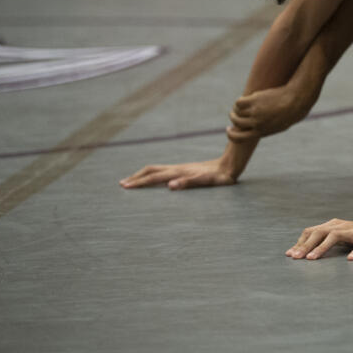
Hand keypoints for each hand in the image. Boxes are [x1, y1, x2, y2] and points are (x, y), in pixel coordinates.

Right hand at [119, 159, 235, 189]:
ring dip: (143, 174)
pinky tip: (155, 179)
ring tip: (134, 180)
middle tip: (122, 184)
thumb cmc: (220, 176)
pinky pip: (164, 171)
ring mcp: (181, 168)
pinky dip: (154, 174)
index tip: (125, 186)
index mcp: (179, 172)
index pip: (154, 177)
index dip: (139, 182)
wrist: (231, 165)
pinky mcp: (186, 169)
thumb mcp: (207, 181)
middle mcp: (178, 168)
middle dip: (136, 177)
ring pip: (157, 169)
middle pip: (151, 170)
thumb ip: (189, 182)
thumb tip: (170, 185)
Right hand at [226, 85, 311, 141]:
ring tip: (238, 106)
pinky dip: (239, 101)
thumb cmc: (290, 113)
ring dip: (235, 109)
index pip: (238, 138)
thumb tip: (255, 129)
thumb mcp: (279, 126)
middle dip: (233, 119)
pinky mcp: (254, 100)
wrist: (296, 101)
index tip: (229, 130)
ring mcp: (254, 112)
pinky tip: (243, 99)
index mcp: (261, 132)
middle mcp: (256, 123)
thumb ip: (266, 128)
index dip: (231, 135)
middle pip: (236, 123)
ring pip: (237, 112)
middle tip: (233, 114)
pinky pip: (239, 102)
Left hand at [286, 218, 352, 260]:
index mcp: (334, 225)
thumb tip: (301, 253)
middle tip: (296, 258)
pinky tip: (350, 260)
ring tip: (312, 259)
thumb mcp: (340, 238)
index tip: (290, 255)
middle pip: (320, 232)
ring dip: (322, 247)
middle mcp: (343, 226)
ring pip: (336, 236)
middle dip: (306, 245)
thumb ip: (324, 243)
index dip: (300, 242)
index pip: (312, 231)